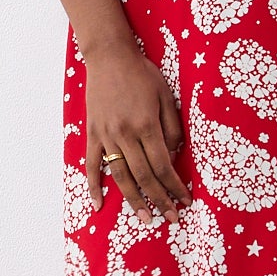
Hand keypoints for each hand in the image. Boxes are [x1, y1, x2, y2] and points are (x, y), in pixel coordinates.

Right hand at [83, 43, 191, 225]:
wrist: (109, 57)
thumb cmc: (142, 74)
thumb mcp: (166, 95)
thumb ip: (172, 127)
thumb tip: (174, 155)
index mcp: (147, 125)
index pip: (164, 166)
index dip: (175, 186)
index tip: (185, 201)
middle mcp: (126, 135)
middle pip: (145, 176)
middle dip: (160, 200)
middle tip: (171, 218)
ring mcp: (107, 136)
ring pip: (121, 176)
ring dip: (134, 200)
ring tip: (145, 218)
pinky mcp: (93, 134)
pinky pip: (92, 165)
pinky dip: (94, 186)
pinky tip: (99, 205)